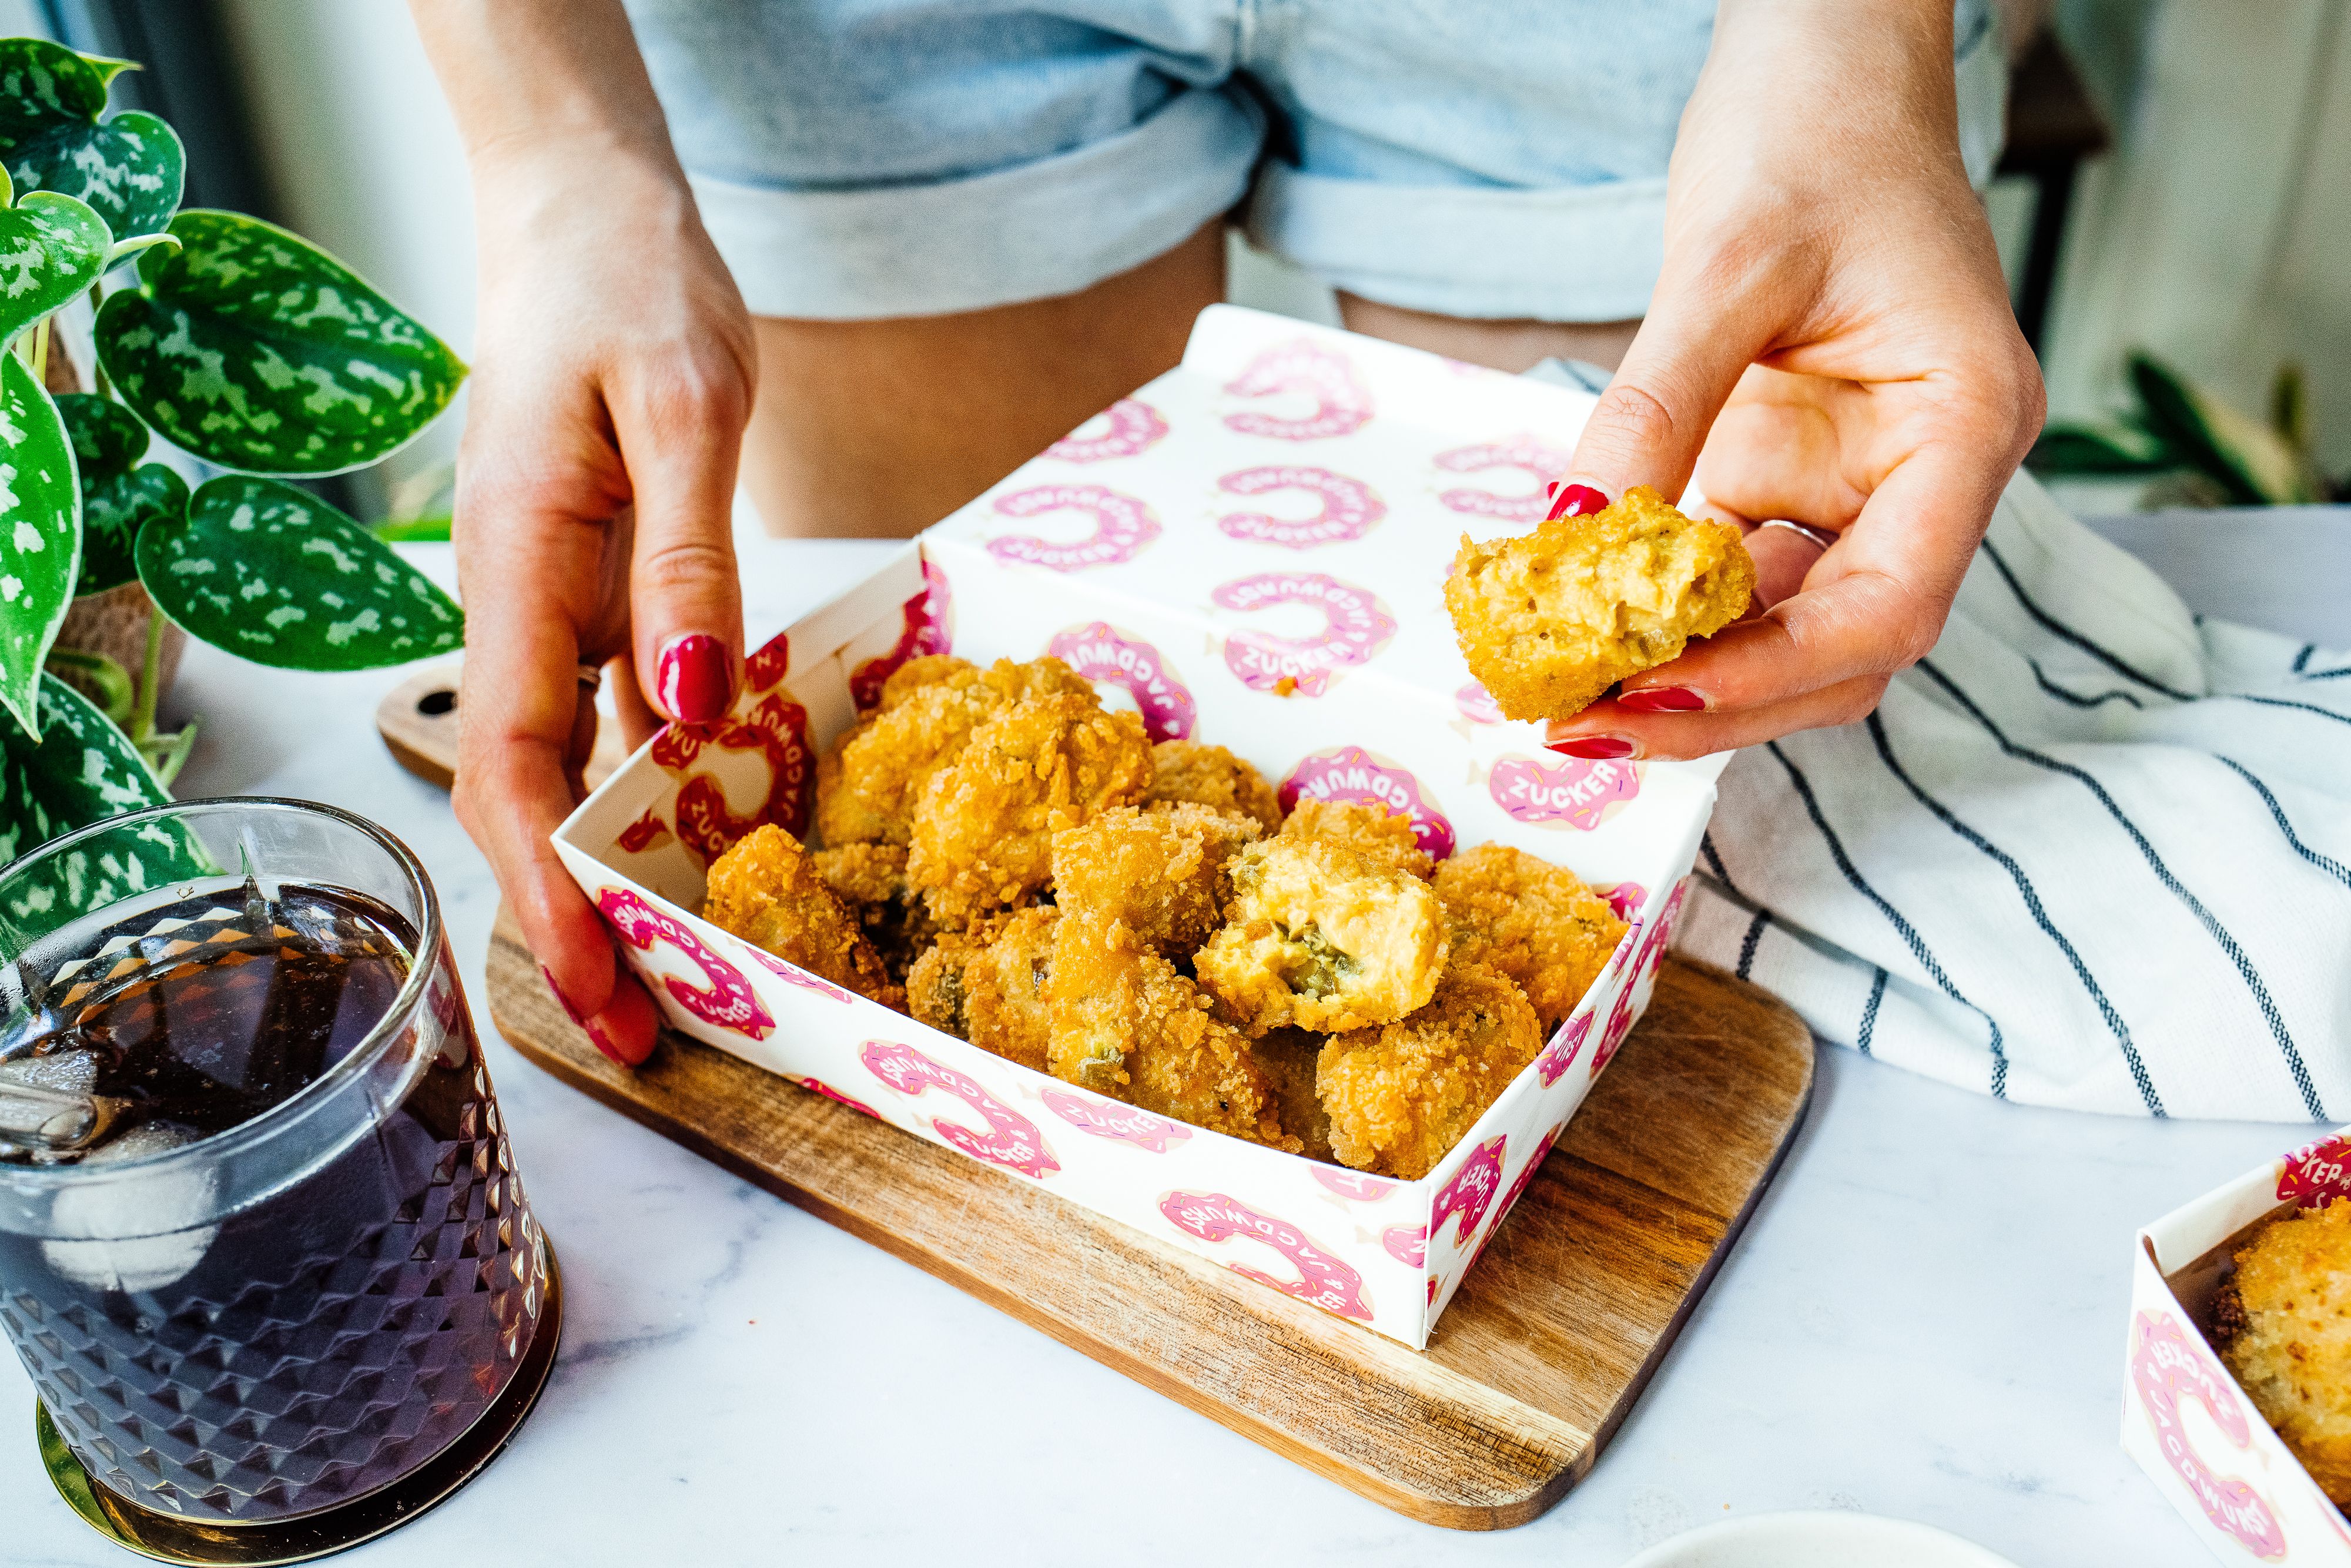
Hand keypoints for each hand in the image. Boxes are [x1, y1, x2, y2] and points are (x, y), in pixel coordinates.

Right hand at [450, 137, 755, 1064]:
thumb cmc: (631, 285)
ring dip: (614, 878)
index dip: (546, 889)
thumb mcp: (683, 406)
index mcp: (518, 567)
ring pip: (568, 773)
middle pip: (526, 799)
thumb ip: (684, 560)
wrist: (589, 217)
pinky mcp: (598, 596)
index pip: (510, 766)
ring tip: (685, 978)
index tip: (599, 982)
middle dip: (577, 921)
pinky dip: (655, 796)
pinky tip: (710, 845)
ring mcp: (555, 607)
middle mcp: (521, 605)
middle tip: (654, 1034)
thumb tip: (692, 710)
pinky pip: (616, 718)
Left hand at [1543, 0, 2043, 759]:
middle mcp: (1927, 476)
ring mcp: (1861, 484)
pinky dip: (1665, 611)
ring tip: (1567, 691)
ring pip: (1787, 630)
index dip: (1775, 671)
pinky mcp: (1793, 475)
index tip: (1654, 693)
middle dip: (1717, 698)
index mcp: (1964, 425)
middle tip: (1583, 721)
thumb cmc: (1815, 138)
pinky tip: (1584, 629)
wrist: (1825, 74)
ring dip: (1685, 670)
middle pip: (1840, 645)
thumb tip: (1575, 544)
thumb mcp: (1727, 265)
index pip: (1892, 602)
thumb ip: (1657, 408)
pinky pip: (1736, 577)